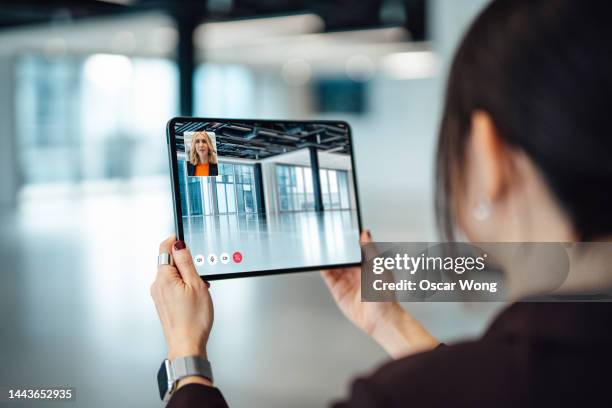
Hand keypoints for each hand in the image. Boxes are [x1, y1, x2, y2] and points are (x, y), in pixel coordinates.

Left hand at [151, 235, 213, 386]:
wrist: (187, 345)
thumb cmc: (193, 320)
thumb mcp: (196, 284)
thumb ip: (186, 262)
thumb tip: (178, 245)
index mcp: (163, 278)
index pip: (164, 249)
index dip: (175, 241)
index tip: (182, 237)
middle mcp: (157, 286)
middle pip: (170, 263)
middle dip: (186, 264)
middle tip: (200, 274)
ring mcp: (159, 295)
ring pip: (173, 276)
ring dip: (187, 277)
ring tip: (200, 290)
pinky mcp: (163, 303)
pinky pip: (173, 287)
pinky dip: (184, 287)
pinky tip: (195, 298)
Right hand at [321, 230, 438, 357]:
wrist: (380, 318)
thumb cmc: (384, 294)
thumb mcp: (378, 267)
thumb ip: (370, 249)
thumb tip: (365, 232)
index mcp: (366, 263)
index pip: (354, 248)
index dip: (346, 239)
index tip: (339, 229)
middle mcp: (355, 271)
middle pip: (341, 256)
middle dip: (333, 248)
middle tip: (324, 237)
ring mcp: (346, 280)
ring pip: (333, 265)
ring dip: (326, 258)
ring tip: (318, 248)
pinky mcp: (338, 290)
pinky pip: (328, 277)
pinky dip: (322, 269)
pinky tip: (318, 262)